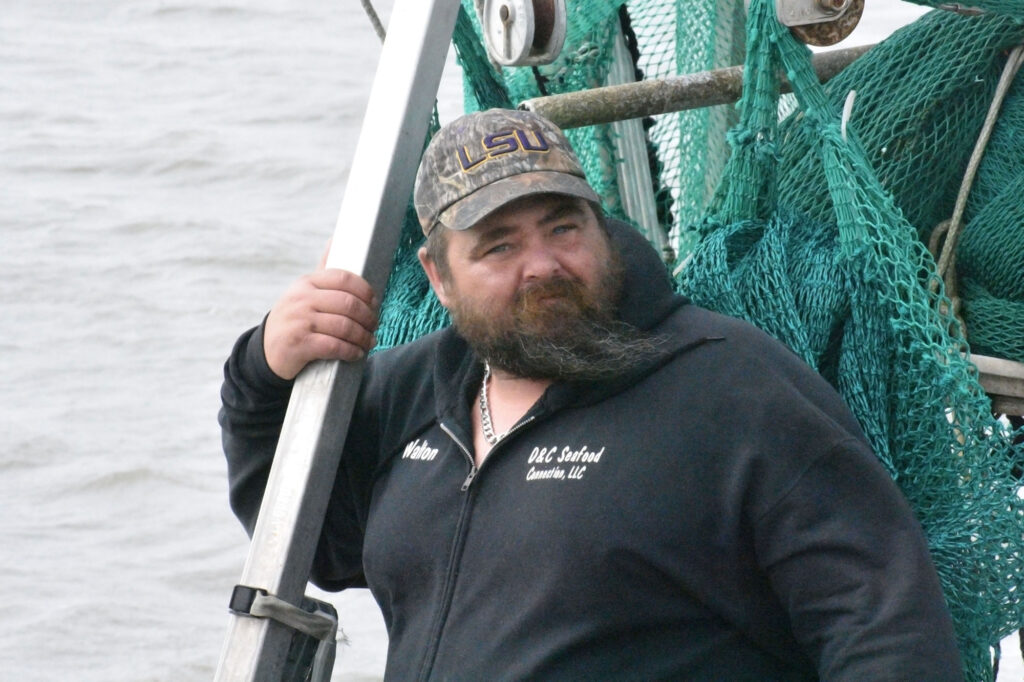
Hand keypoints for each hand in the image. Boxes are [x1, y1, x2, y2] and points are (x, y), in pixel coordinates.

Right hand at [263, 257, 379, 379]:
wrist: (268, 351)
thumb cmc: (295, 319)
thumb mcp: (304, 292)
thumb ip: (322, 270)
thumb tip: (336, 238)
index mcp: (306, 282)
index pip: (344, 278)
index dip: (365, 291)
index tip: (375, 303)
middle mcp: (301, 299)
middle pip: (348, 304)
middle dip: (368, 317)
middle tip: (374, 326)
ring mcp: (299, 321)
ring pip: (344, 326)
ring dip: (363, 336)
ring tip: (369, 341)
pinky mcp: (299, 344)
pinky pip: (334, 346)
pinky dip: (351, 351)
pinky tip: (357, 353)